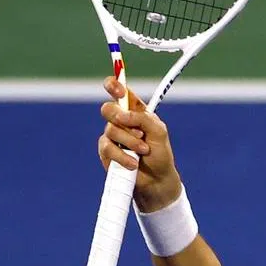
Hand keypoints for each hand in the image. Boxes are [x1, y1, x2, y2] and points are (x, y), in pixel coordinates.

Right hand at [97, 77, 182, 211]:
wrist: (156, 180)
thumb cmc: (160, 154)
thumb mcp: (159, 132)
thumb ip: (143, 119)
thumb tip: (122, 116)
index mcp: (135, 110)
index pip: (120, 91)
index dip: (115, 85)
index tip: (117, 88)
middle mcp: (121, 120)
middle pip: (108, 108)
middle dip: (120, 118)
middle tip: (137, 130)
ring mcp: (112, 136)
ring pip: (111, 130)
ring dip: (130, 142)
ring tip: (143, 151)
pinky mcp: (106, 151)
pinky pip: (107, 148)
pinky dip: (122, 156)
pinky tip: (133, 163)